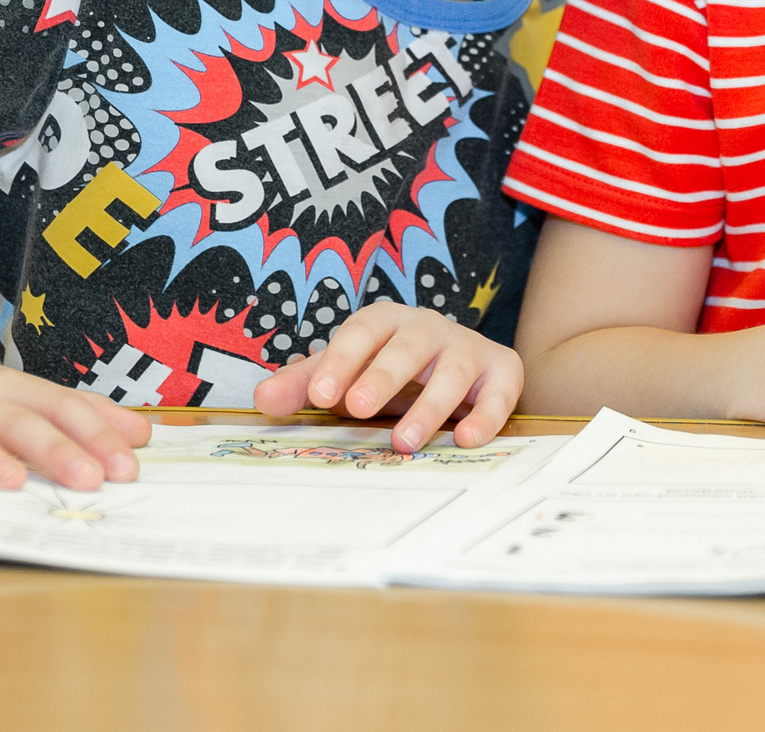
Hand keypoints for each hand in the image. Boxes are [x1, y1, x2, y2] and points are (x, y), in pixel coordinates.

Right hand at [0, 331, 151, 492]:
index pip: (62, 407)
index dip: (96, 434)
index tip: (130, 465)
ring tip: (11, 482)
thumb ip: (75, 414)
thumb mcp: (14, 393)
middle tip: (92, 480)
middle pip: (20, 422)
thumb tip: (141, 435)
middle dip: (57, 449)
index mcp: (10, 391)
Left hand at [250, 303, 521, 452]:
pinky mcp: (502, 371)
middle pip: (407, 346)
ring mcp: (468, 348)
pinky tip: (467, 440)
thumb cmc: (390, 370)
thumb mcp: (347, 373)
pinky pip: (499, 391)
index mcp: (386, 322)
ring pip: (453, 372)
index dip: (342, 360)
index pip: (362, 331)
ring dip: (430, 407)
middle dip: (382, 376)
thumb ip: (307, 385)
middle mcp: (429, 328)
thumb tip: (262, 401)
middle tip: (357, 408)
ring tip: (404, 442)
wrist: (460, 363)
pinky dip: (487, 415)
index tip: (322, 396)